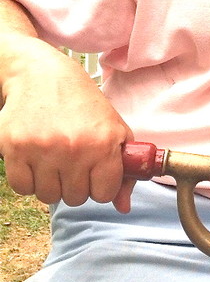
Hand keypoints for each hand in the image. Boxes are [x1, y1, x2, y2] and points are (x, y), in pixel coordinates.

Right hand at [0, 42, 133, 211]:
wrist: (40, 74)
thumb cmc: (82, 103)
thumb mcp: (114, 130)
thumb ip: (124, 170)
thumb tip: (123, 207)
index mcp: (104, 143)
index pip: (104, 194)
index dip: (100, 186)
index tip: (94, 172)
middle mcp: (74, 148)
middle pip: (75, 198)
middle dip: (75, 184)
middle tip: (72, 161)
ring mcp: (43, 149)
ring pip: (48, 196)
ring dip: (51, 183)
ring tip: (53, 159)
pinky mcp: (15, 148)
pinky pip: (22, 188)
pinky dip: (28, 180)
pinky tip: (35, 160)